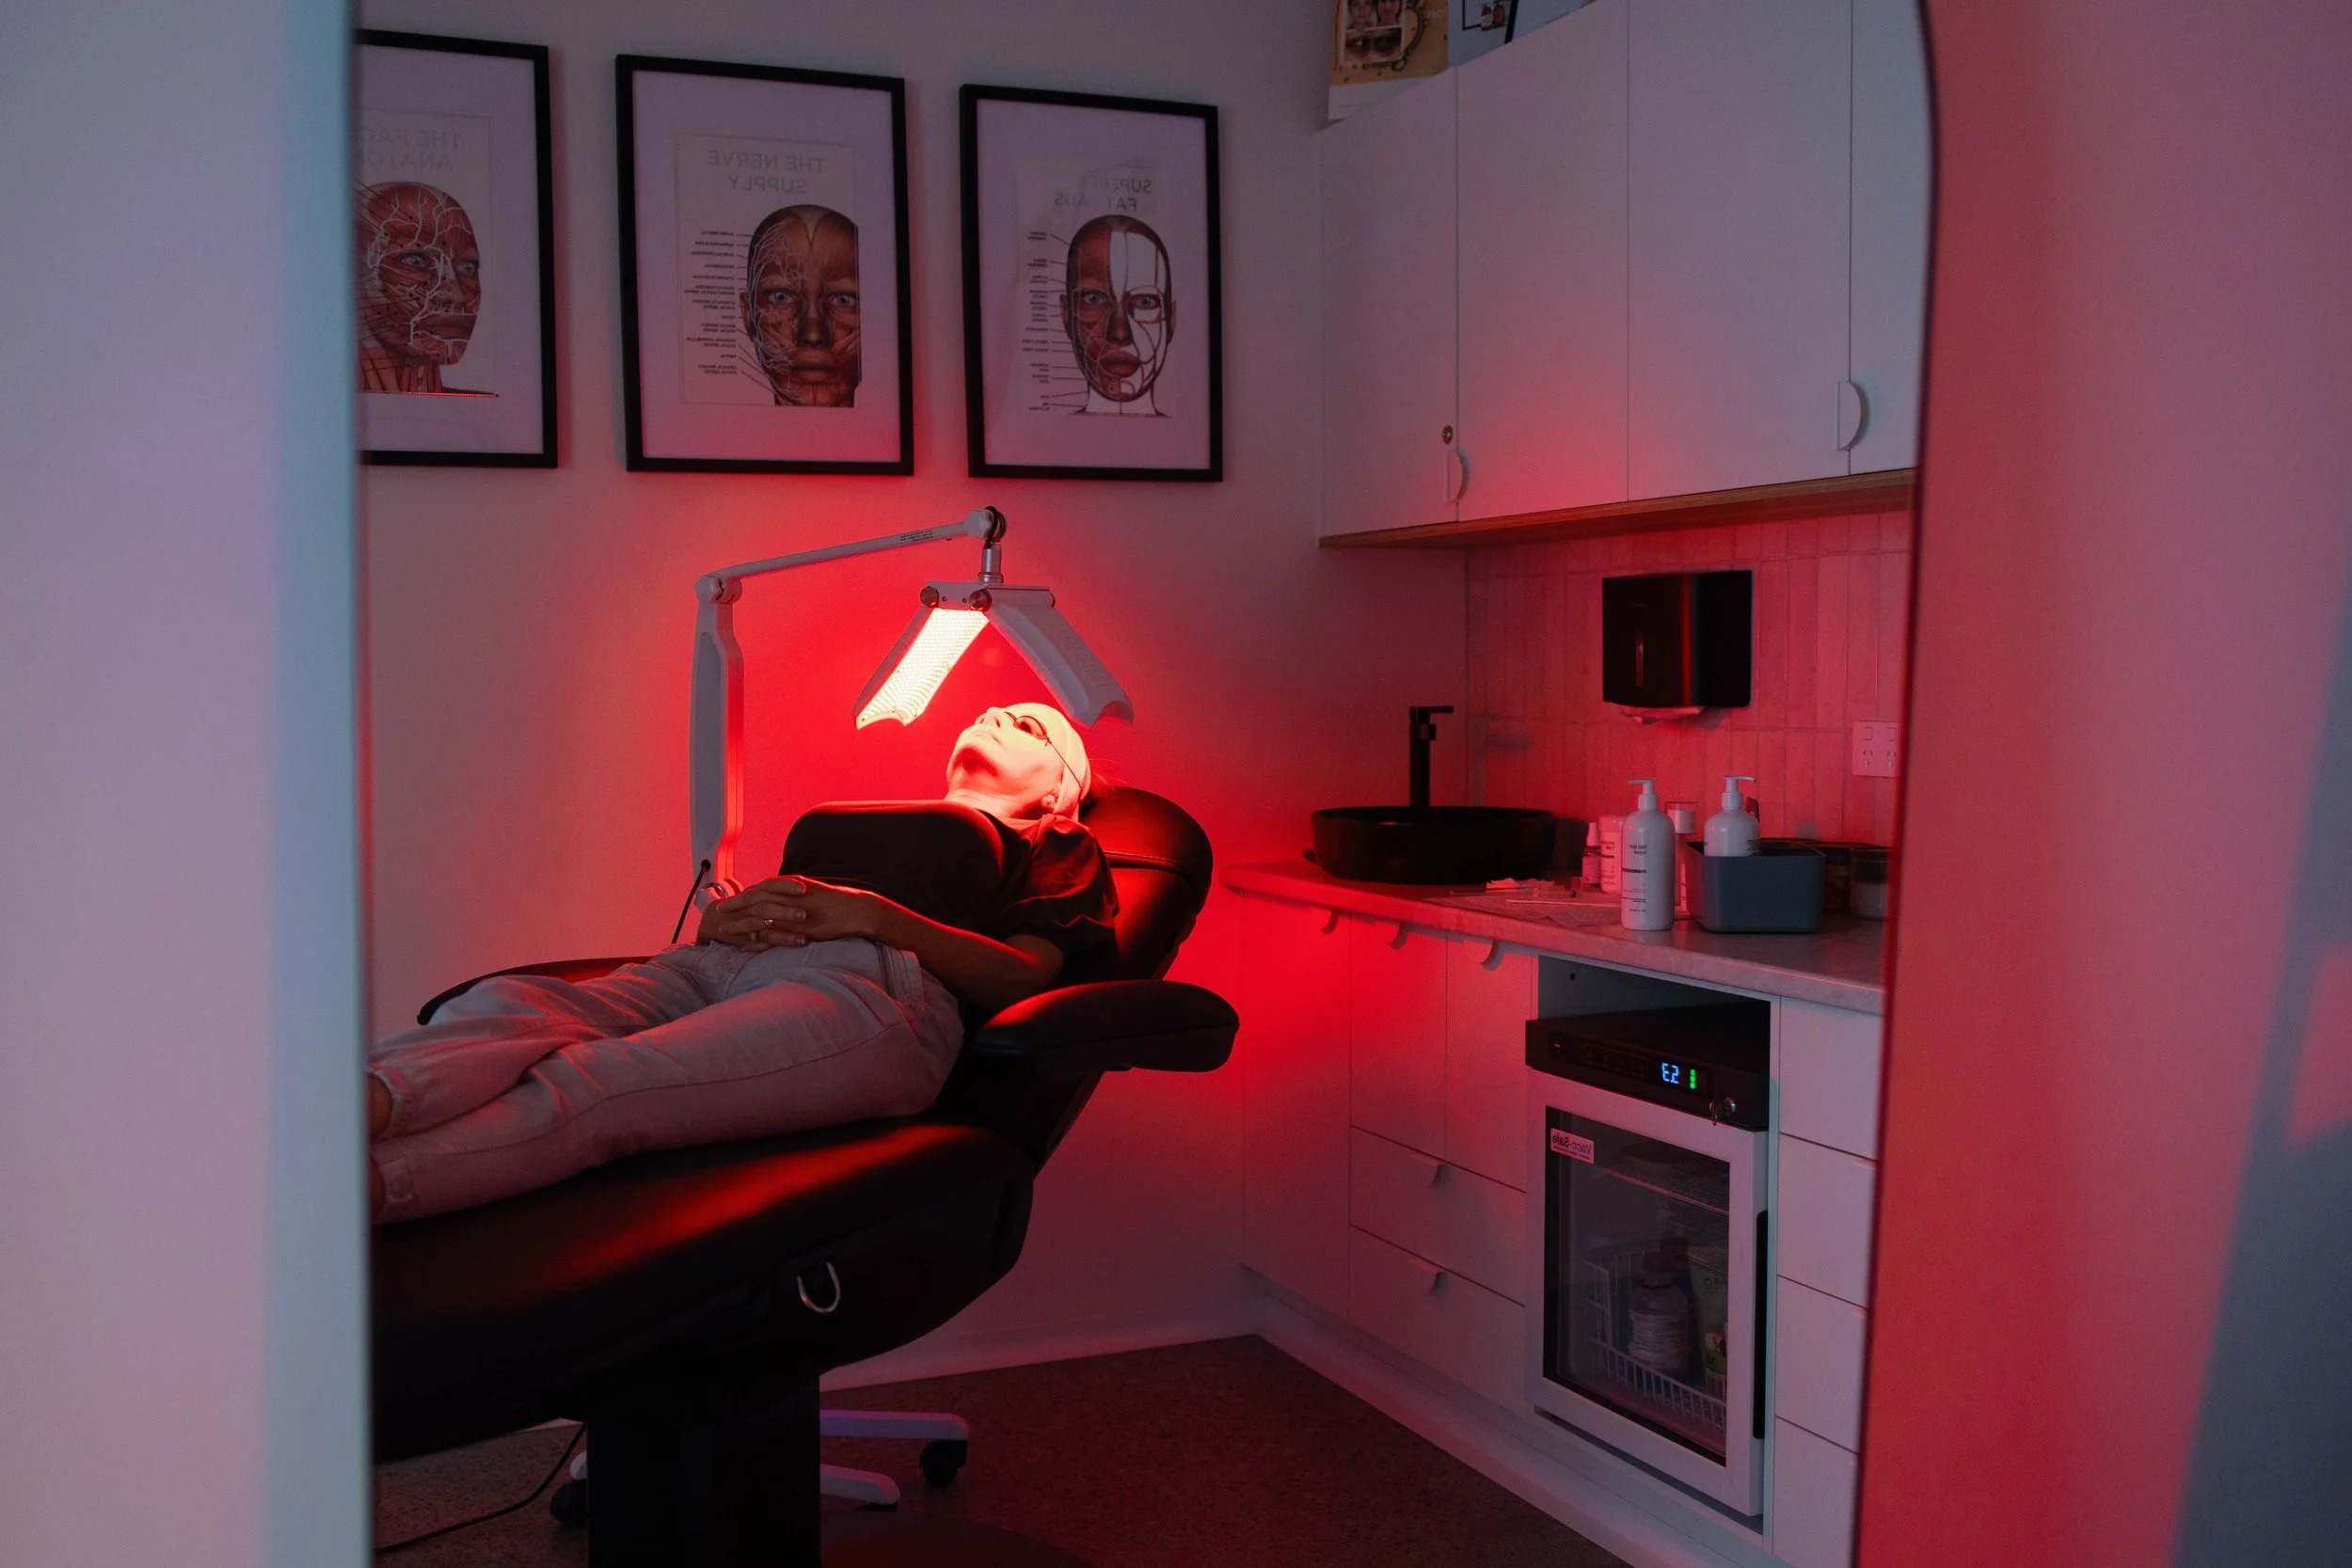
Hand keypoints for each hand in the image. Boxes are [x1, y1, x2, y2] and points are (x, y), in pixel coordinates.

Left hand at [695, 876, 882, 950]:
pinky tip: (746, 947)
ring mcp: (791, 914)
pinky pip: (773, 937)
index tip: (729, 899)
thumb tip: (780, 895)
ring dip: (740, 925)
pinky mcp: (797, 930)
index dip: (742, 895)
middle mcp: (787, 897)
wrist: (854, 910)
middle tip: (718, 911)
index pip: (760, 889)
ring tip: (725, 931)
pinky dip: (757, 943)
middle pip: (753, 900)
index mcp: (790, 886)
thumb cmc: (835, 901)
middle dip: (734, 906)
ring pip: (759, 919)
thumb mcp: (811, 891)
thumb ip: (793, 893)